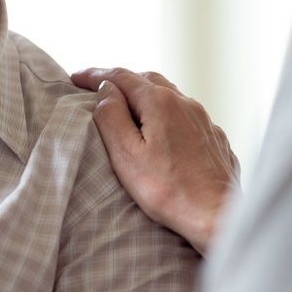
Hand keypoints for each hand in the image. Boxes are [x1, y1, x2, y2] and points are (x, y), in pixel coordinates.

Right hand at [71, 67, 239, 254]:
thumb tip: (106, 90)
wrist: (217, 216)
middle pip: (147, 80)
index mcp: (160, 102)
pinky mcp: (215, 138)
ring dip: (146, 95)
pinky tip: (163, 129)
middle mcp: (185, 103)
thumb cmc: (168, 190)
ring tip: (128, 106)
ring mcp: (204, 120)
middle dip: (121, 81)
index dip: (95, 75)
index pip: (121, 77)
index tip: (75, 78)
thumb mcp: (126, 154)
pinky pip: (187, 115)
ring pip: (170, 96)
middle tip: (99, 89)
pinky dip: (167, 114)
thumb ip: (111, 116)